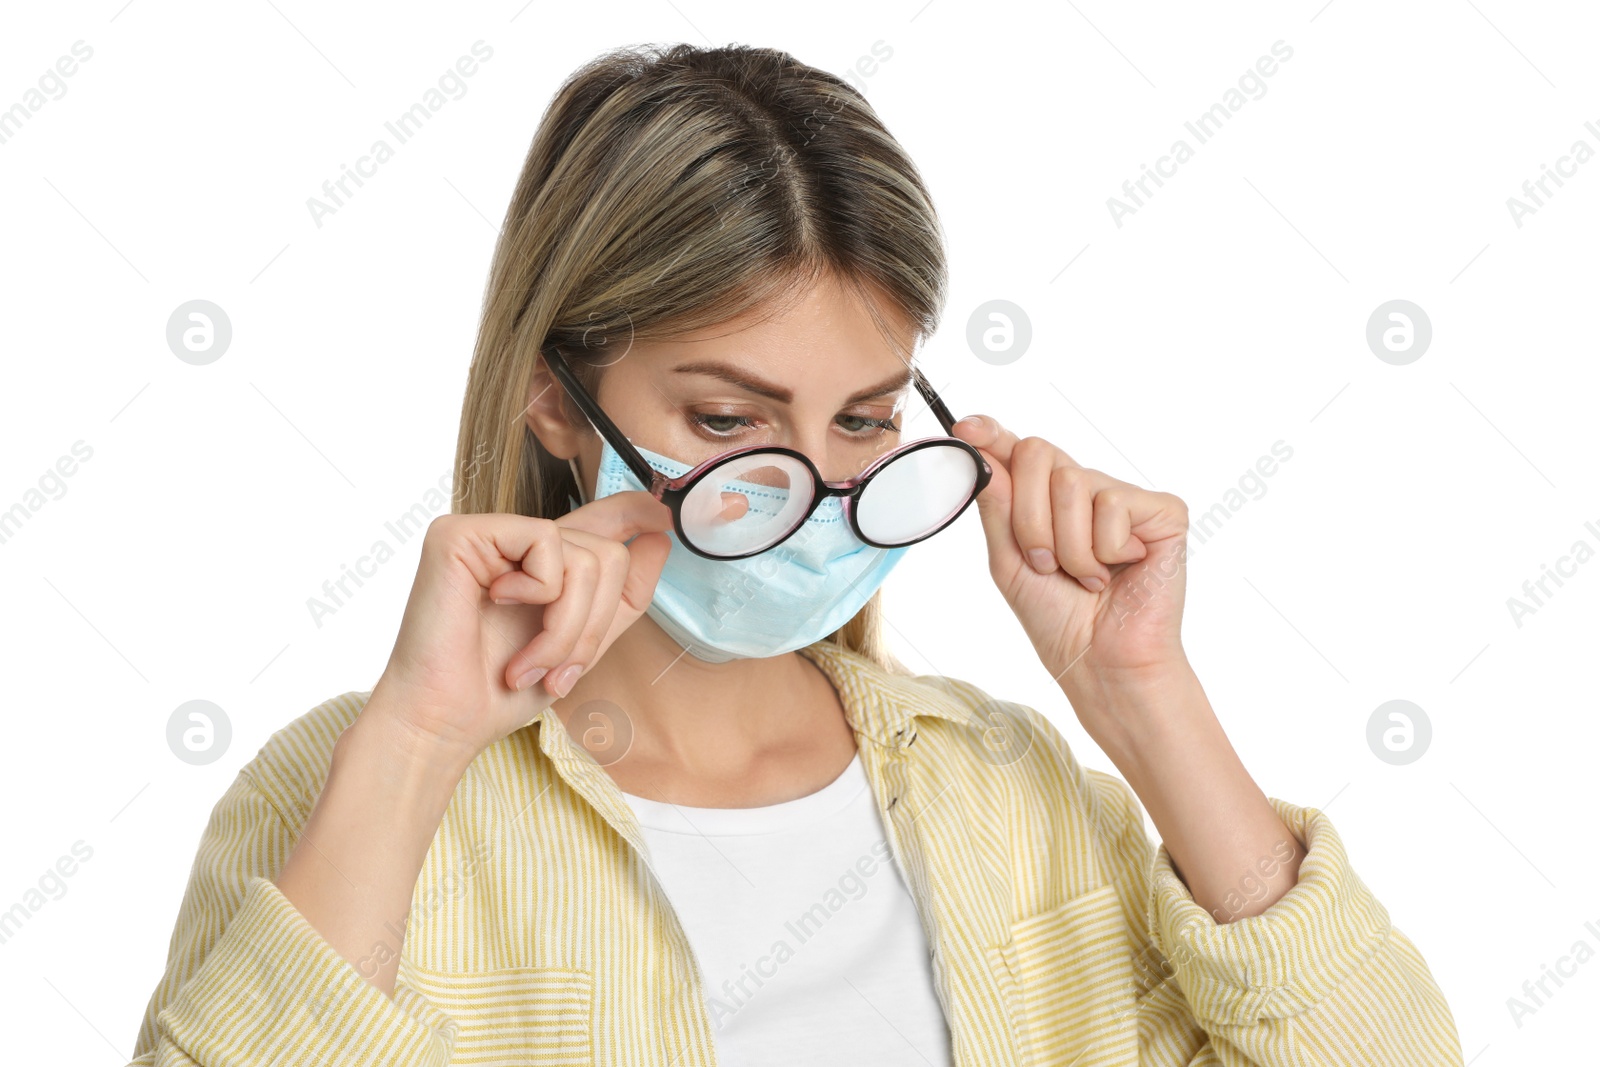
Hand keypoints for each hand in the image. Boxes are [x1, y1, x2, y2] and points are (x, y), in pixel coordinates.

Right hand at [364, 492, 672, 763]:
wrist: (445, 723)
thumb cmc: (499, 692)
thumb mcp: (582, 645)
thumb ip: (622, 595)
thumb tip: (660, 537)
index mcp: (542, 566)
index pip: (603, 518)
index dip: (639, 510)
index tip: (665, 518)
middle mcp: (516, 542)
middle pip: (609, 556)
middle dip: (593, 628)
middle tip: (557, 673)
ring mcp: (489, 532)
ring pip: (586, 557)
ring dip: (567, 628)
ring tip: (528, 665)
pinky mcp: (463, 531)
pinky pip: (546, 543)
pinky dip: (539, 595)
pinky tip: (496, 608)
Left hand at [950, 414, 1191, 706]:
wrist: (1100, 661)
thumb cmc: (1057, 618)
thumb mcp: (1009, 561)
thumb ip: (997, 507)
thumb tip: (981, 454)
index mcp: (1045, 500)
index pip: (1017, 450)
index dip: (992, 433)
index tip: (966, 427)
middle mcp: (1085, 490)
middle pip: (1037, 454)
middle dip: (1029, 517)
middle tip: (1045, 563)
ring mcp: (1124, 497)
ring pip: (1073, 483)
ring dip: (1069, 545)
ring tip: (1087, 576)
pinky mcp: (1163, 510)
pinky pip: (1114, 505)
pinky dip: (1106, 549)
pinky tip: (1122, 569)